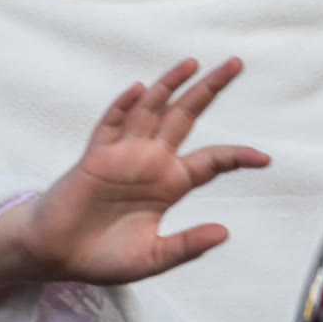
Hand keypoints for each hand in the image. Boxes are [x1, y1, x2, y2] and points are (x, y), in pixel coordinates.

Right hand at [0, 59, 269, 290]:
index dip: (237, 156)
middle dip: (209, 90)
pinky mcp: (95, 158)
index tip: (265, 158)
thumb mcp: (154, 258)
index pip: (211, 161)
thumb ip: (187, 245)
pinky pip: (111, 126)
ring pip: (150, 111)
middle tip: (235, 64)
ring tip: (192, 63)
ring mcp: (122, 156)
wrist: (57, 257)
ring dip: (169, 85)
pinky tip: (139, 89)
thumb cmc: (103, 257)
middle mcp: (150, 163)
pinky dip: (123, 107)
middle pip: (185, 117)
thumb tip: (224, 232)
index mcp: (170, 185)